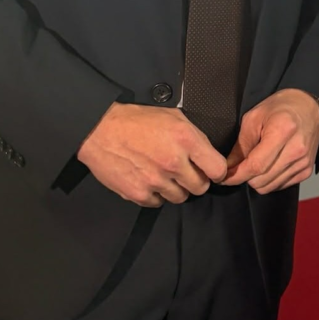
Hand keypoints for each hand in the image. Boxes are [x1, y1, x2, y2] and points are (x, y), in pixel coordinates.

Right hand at [77, 102, 226, 206]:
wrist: (100, 131)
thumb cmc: (137, 120)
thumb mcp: (173, 116)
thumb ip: (193, 136)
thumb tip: (207, 153)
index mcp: (186, 139)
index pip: (218, 169)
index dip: (217, 171)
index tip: (212, 170)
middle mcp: (174, 162)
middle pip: (201, 187)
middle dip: (196, 180)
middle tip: (186, 172)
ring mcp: (156, 180)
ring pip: (181, 197)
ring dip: (176, 188)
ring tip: (165, 174)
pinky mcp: (139, 194)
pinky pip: (159, 203)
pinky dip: (156, 195)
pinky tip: (149, 180)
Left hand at [221, 88, 318, 193]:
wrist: (308, 107)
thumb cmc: (281, 108)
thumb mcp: (254, 117)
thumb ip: (241, 145)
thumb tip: (229, 166)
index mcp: (282, 131)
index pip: (256, 165)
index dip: (236, 175)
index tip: (224, 177)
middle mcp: (296, 149)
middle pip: (261, 180)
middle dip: (245, 176)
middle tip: (241, 164)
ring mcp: (303, 162)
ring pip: (269, 187)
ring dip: (257, 179)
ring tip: (257, 161)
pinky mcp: (306, 170)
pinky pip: (280, 186)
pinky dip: (270, 180)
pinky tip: (270, 164)